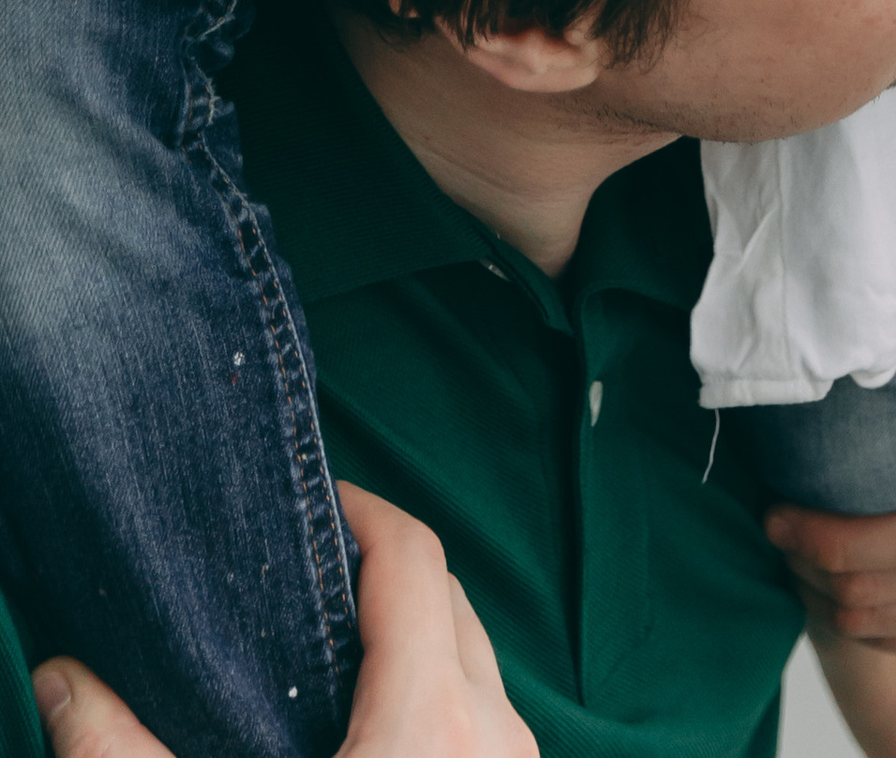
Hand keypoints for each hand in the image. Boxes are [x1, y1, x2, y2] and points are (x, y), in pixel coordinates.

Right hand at [34, 486, 535, 757]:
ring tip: (324, 651)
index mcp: (433, 720)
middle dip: (383, 571)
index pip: (413, 560)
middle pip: (450, 602)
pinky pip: (482, 724)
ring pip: (475, 665)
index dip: (361, 512)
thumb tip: (63, 680)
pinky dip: (433, 698)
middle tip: (301, 572)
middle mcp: (494, 738)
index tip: (309, 501)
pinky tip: (362, 735)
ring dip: (413, 638)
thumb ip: (125, 756)